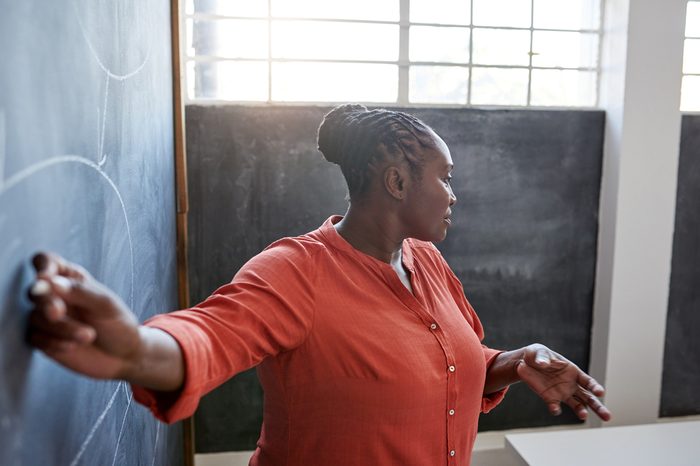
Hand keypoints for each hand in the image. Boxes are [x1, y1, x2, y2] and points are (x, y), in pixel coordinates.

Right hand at [26, 252, 141, 379]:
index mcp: (71, 279)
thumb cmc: (118, 324)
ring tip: (88, 336)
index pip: (46, 261)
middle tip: (59, 313)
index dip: (42, 266)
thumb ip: (79, 291)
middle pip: (35, 291)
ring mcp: (46, 318)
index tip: (45, 278)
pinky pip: (35, 338)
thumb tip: (48, 281)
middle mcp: (55, 295)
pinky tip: (74, 346)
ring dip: (60, 328)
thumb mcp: (106, 305)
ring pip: (35, 317)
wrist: (123, 356)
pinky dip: (54, 342)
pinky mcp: (43, 339)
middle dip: (46, 303)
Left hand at [516, 344, 611, 420]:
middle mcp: (572, 385)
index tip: (600, 392)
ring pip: (577, 405)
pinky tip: (555, 409)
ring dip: (581, 411)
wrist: (524, 363)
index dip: (595, 387)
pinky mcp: (550, 398)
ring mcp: (562, 393)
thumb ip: (542, 357)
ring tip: (583, 416)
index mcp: (573, 372)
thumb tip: (542, 364)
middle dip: (598, 407)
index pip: (588, 381)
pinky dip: (555, 409)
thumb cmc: (537, 355)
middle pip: (589, 398)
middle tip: (607, 417)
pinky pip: (555, 406)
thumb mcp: (539, 352)